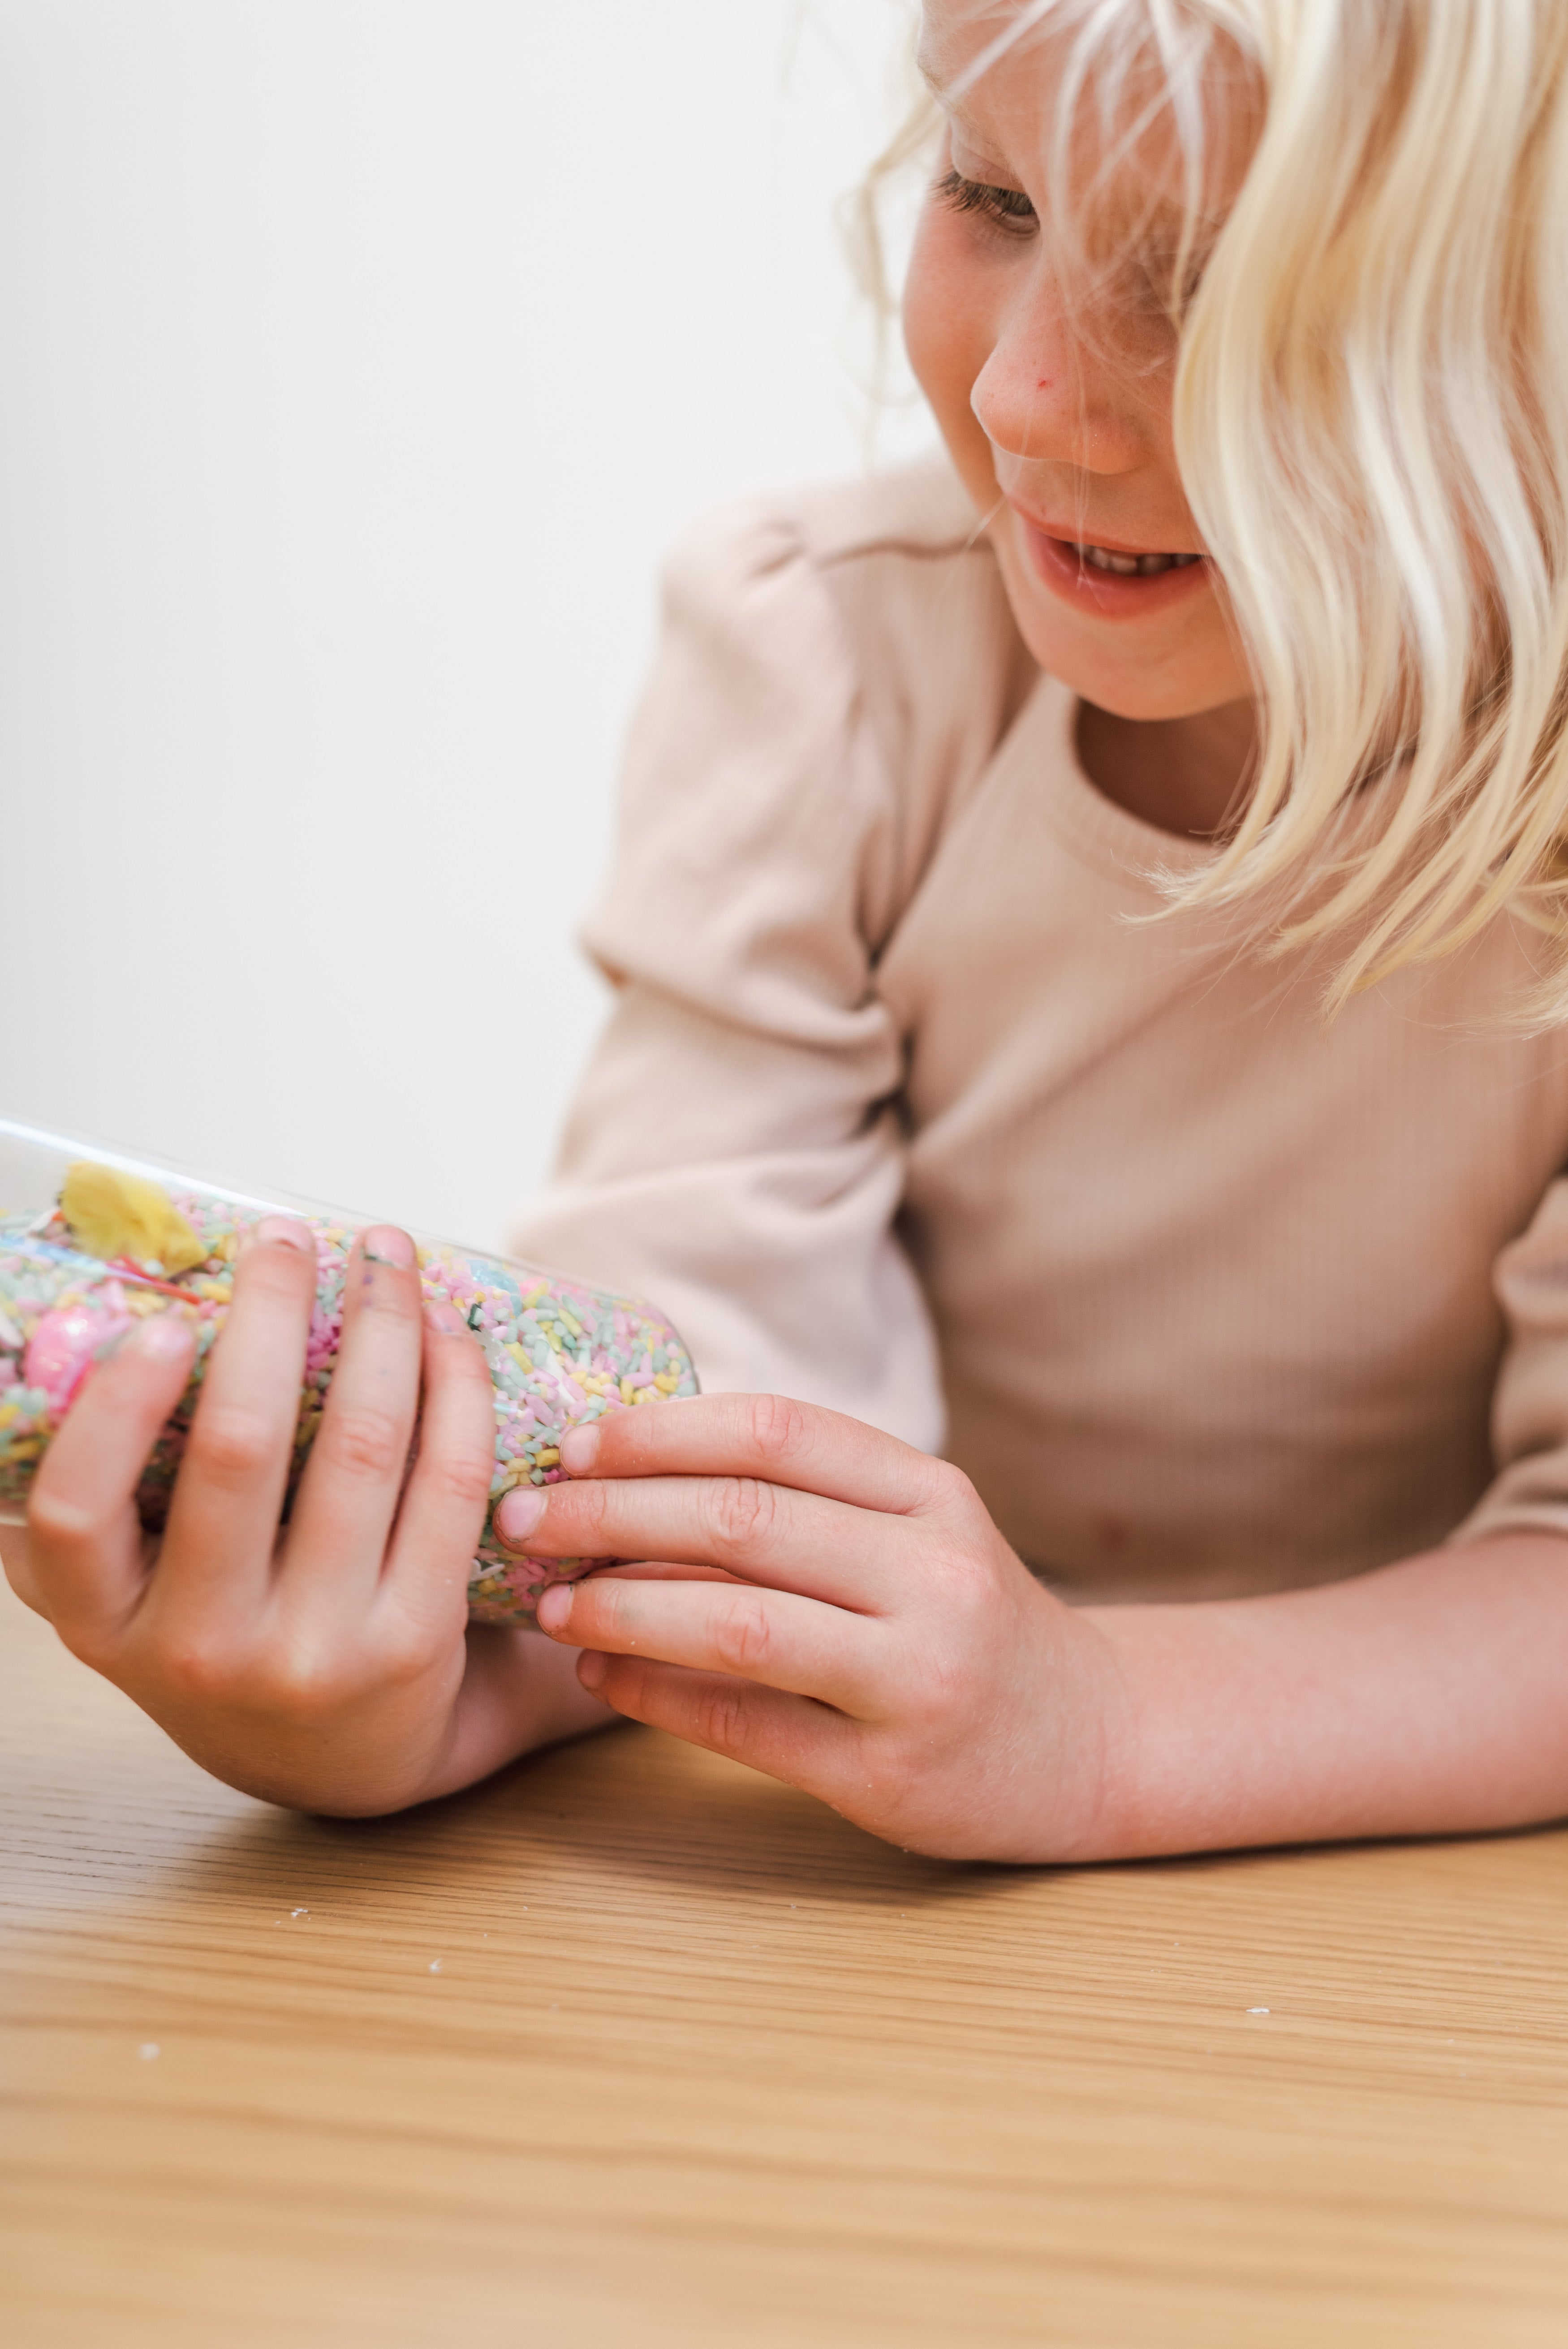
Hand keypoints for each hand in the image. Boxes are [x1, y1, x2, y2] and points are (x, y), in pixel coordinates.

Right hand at [4, 1218, 602, 1811]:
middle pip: (238, 1450)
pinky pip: (443, 1483)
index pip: (74, 1516)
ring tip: (387, 1258)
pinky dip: (453, 1389)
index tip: (159, 1323)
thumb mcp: (138, 1593)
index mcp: (109, 1624)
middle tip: (287, 1238)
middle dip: (270, 1316)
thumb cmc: (229, 1633)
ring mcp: (316, 1651)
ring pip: (359, 1448)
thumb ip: (102, 1504)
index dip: (111, 1413)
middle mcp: (203, 1648)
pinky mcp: (414, 1641)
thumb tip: (64, 1337)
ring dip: (381, 1327)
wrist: (346, 1760)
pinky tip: (447, 1335)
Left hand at [493, 1394, 1121, 1861]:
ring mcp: (918, 1677)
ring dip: (623, 1608)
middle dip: (612, 1513)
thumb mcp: (918, 1532)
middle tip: (525, 1519)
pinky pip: (744, 1725)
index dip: (661, 1430)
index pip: (776, 1432)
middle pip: (742, 1520)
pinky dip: (654, 1696)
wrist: (1093, 1743)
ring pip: (738, 1623)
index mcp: (933, 1494)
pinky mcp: (891, 1773)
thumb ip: (808, 1499)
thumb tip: (630, 1475)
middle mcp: (934, 1574)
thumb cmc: (970, 1621)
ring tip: (553, 1605)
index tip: (574, 1442)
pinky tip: (599, 1677)